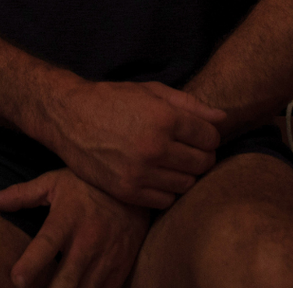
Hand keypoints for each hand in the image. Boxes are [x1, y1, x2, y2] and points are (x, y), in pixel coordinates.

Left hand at [0, 168, 150, 287]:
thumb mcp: (53, 183)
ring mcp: (106, 259)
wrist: (133, 190)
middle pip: (66, 282)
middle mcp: (88, 241)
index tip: (16, 279)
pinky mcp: (120, 271)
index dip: (32, 264)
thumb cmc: (86, 185)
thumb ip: (19, 195)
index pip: (48, 243)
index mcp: (68, 218)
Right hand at [52, 80, 224, 207]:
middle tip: (186, 148)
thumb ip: (189, 104)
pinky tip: (155, 174)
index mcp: (165, 118)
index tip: (198, 134)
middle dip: (200, 155)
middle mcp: (155, 147)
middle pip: (202, 163)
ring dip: (184, 174)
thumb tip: (222, 118)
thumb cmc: (114, 99)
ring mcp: (141, 173)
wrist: (70, 117)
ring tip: (170, 161)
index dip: (208, 135)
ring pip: (186, 184)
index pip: (210, 137)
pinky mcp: (127, 191)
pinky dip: (166, 190)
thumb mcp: (152, 91)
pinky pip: (165, 200)